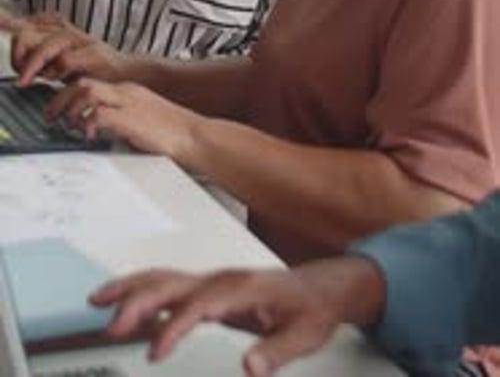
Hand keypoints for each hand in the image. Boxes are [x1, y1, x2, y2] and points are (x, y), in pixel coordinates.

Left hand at [0, 8, 127, 85]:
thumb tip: (22, 60)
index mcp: (64, 32)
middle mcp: (71, 33)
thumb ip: (47, 57)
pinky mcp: (93, 57)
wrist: (132, 74)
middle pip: (34, 31)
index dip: (12, 20)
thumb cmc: (100, 70)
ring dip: (32, 63)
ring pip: (47, 44)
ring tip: (26, 80)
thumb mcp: (69, 60)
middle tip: (19, 71)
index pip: (33, 21)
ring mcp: (82, 42)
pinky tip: (53, 80)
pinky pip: (64, 61)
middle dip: (19, 51)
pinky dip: (54, 71)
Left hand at [45, 78, 200, 158]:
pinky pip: (99, 114)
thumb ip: (120, 120)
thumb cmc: (173, 132)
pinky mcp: (130, 119)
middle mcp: (125, 92)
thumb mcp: (141, 121)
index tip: (58, 107)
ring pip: (86, 90)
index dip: (69, 94)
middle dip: (60, 98)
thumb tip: (100, 130)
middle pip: (82, 82)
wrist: (195, 136)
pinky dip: (87, 123)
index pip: (91, 82)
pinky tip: (86, 135)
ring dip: (69, 107)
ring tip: (66, 123)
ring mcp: (128, 103)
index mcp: (128, 91)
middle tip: (50, 115)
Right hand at [89, 257, 384, 375]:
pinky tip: (123, 301)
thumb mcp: (304, 335)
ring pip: (164, 278)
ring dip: (131, 288)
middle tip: (109, 326)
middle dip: (138, 302)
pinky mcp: (208, 289)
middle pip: (172, 284)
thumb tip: (249, 368)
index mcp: (242, 288)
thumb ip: (277, 352)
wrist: (321, 288)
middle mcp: (222, 280)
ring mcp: (213, 282)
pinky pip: (168, 285)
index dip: (174, 327)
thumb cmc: (310, 308)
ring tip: (97, 302)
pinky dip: (141, 289)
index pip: (199, 305)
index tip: (154, 351)